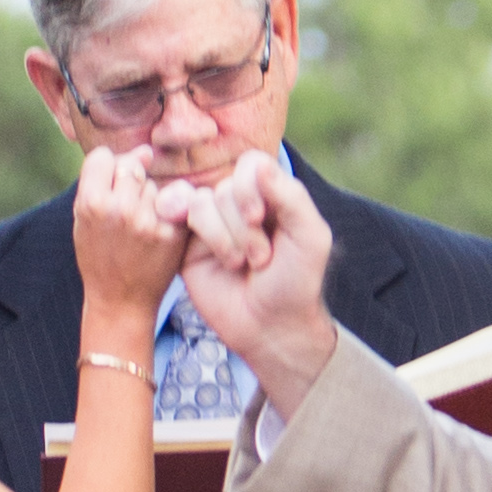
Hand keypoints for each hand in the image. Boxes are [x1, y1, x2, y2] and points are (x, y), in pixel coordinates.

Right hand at [68, 140, 192, 344]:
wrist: (120, 300)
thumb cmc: (99, 256)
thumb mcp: (85, 219)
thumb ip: (105, 180)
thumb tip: (147, 151)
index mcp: (91, 204)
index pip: (103, 156)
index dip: (106, 169)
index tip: (108, 189)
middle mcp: (119, 209)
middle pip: (131, 166)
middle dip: (129, 183)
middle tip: (124, 213)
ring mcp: (147, 221)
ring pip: (153, 185)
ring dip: (148, 199)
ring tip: (138, 228)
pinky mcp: (171, 232)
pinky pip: (172, 202)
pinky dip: (166, 213)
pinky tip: (156, 232)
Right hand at [167, 150, 339, 417]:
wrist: (271, 327)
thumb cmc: (297, 282)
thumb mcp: (310, 237)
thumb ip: (290, 196)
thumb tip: (258, 166)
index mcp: (272, 195)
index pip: (251, 164)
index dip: (249, 187)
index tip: (259, 219)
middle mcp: (240, 204)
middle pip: (225, 187)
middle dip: (242, 226)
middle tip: (260, 260)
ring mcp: (213, 222)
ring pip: (203, 202)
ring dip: (223, 237)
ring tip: (239, 265)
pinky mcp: (190, 243)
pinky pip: (182, 216)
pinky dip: (202, 233)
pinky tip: (216, 254)